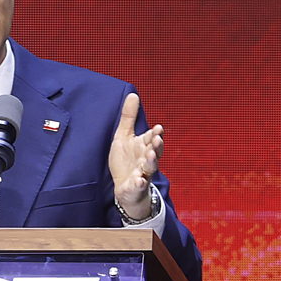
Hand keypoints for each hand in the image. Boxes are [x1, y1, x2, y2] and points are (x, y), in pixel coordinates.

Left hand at [108, 93, 163, 219]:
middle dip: (157, 146)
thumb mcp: (123, 137)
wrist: (124, 187)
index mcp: (144, 146)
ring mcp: (143, 173)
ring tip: (151, 155)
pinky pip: (139, 185)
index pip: (151, 138)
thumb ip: (128, 117)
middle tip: (157, 139)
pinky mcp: (136, 186)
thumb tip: (133, 94)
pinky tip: (139, 180)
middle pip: (155, 151)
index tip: (157, 128)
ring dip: (152, 161)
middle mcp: (146, 159)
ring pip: (150, 167)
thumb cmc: (125, 160)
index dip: (155, 134)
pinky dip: (140, 183)